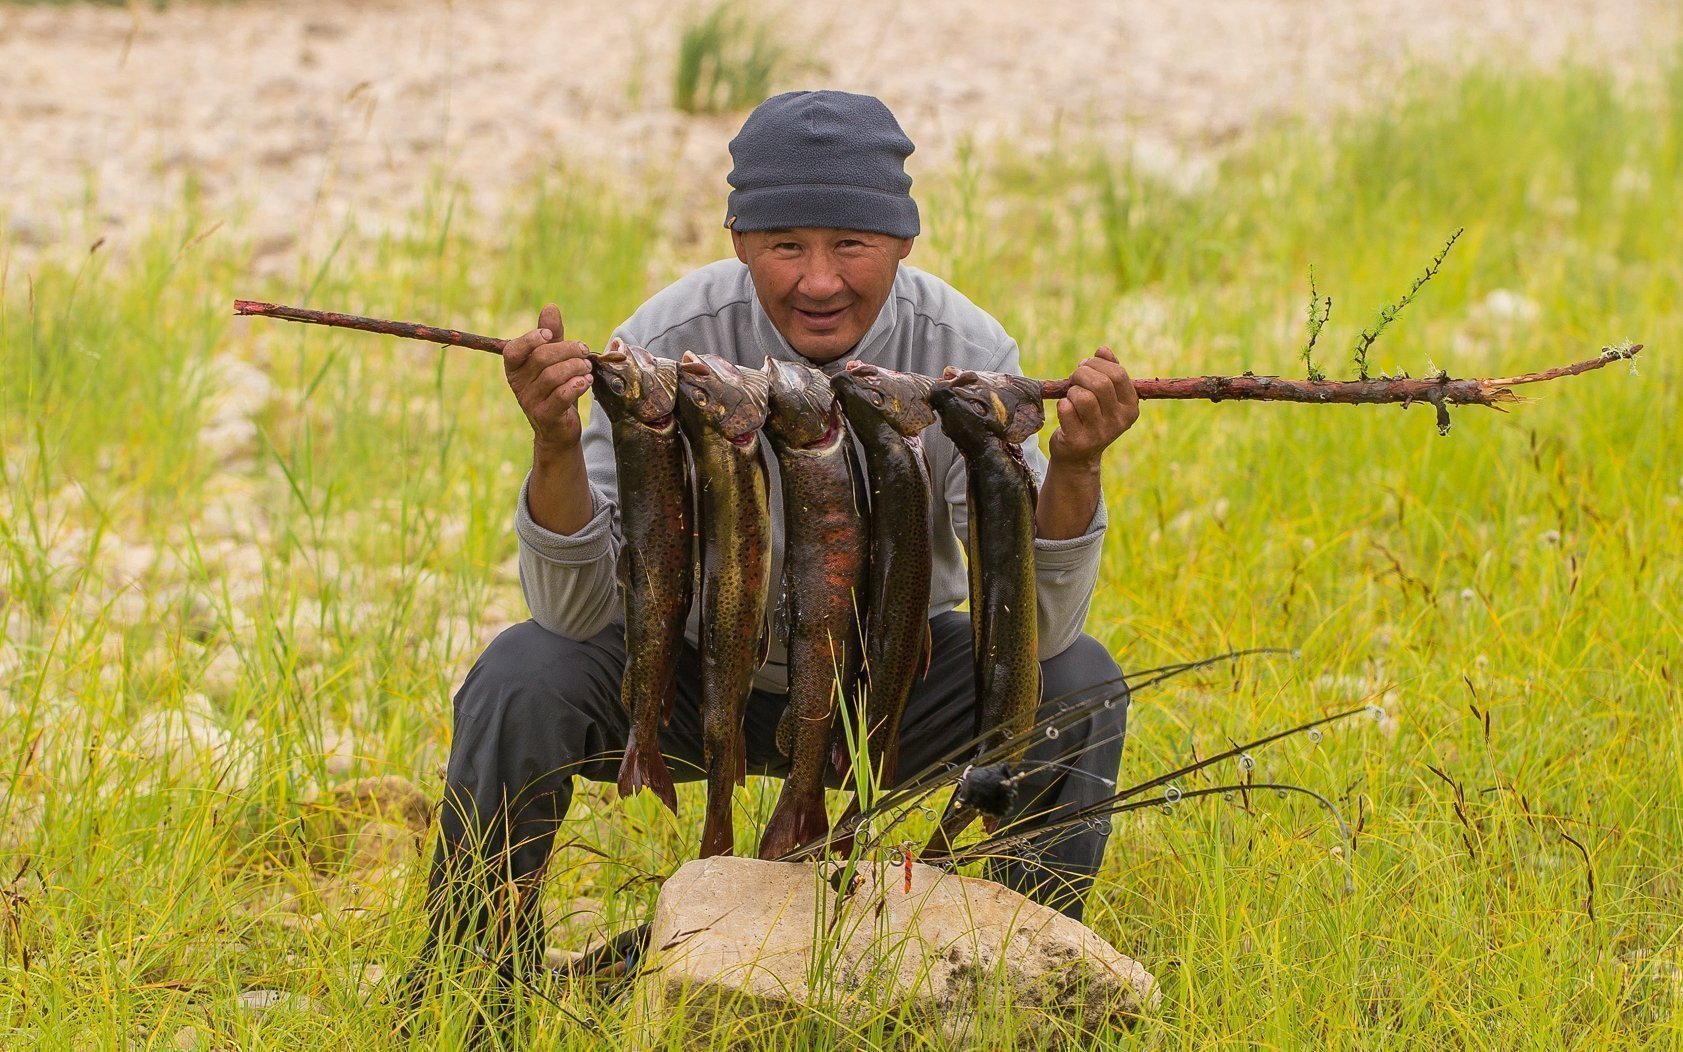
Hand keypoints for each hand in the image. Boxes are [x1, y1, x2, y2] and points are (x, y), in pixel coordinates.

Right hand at [503, 303, 592, 451]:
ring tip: (586, 368)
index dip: (531, 339)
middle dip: (567, 350)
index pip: (514, 349)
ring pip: (552, 376)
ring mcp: (530, 401)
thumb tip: (550, 307)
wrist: (559, 428)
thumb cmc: (556, 389)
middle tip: (583, 351)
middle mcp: (518, 384)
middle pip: (541, 358)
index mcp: (515, 368)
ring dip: (575, 368)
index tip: (550, 335)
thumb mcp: (554, 360)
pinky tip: (586, 381)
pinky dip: (576, 385)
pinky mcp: (545, 416)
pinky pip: (561, 396)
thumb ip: (552, 335)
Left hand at [1047, 347, 1137, 467]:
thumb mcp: (1106, 395)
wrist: (1078, 455)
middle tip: (1074, 379)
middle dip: (1081, 374)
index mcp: (1131, 407)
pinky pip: (1066, 409)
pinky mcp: (1078, 441)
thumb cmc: (1091, 417)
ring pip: (1083, 396)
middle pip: (1100, 383)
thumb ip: (1108, 370)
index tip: (1085, 365)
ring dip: (1072, 390)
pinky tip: (1065, 410)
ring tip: (1071, 396)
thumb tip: (1103, 350)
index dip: (1097, 363)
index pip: (1118, 374)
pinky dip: (1062, 404)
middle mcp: (1119, 421)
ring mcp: (1100, 433)